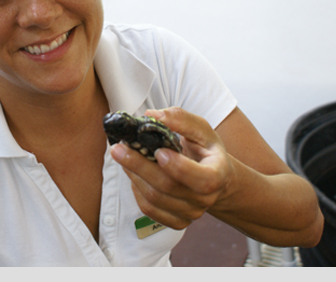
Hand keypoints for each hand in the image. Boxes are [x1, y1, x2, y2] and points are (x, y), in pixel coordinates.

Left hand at [110, 107, 234, 229]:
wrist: (213, 177)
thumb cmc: (205, 150)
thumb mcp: (201, 129)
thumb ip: (180, 119)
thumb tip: (154, 115)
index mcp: (217, 175)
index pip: (202, 180)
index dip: (179, 167)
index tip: (158, 151)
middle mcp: (205, 199)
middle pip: (168, 187)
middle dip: (140, 166)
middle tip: (118, 148)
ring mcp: (190, 213)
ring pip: (154, 198)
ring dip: (134, 175)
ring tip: (123, 155)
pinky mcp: (175, 221)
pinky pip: (149, 209)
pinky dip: (136, 189)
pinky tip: (134, 173)